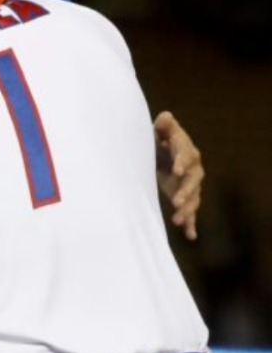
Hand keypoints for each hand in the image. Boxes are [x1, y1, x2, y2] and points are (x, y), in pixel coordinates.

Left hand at [154, 111, 203, 240]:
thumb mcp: (159, 131)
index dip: (182, 162)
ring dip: (187, 210)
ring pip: (193, 198)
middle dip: (186, 191)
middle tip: (176, 202)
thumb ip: (163, 126)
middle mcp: (193, 169)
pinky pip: (191, 211)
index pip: (185, 156)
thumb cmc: (158, 139)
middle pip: (193, 180)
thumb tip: (164, 116)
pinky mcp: (185, 197)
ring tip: (178, 221)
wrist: (161, 152)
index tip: (176, 171)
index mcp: (185, 151)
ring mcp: (190, 184)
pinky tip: (191, 235)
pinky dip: (191, 223)